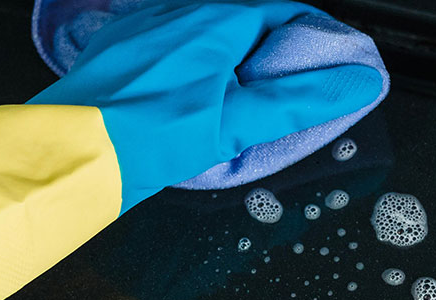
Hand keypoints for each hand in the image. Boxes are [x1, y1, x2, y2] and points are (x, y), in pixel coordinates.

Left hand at [29, 0, 385, 210]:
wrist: (77, 150)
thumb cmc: (151, 136)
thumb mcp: (238, 123)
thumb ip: (300, 100)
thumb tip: (358, 82)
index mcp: (217, 21)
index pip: (283, 11)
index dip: (309, 36)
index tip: (323, 64)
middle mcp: (180, 11)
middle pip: (242, 20)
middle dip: (267, 50)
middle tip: (281, 90)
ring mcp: (145, 25)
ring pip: (203, 31)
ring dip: (227, 57)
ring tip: (236, 98)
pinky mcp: (119, 46)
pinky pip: (167, 43)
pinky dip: (189, 63)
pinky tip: (187, 96)